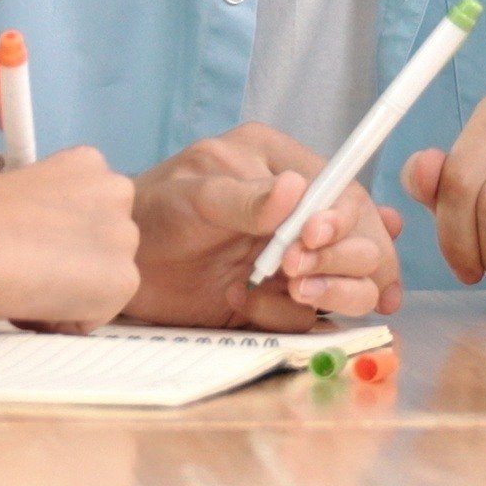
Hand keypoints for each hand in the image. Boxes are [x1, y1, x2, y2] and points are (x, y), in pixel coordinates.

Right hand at [0, 144, 139, 329]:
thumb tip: (45, 244)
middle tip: (29, 272)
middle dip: (73, 263)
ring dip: (72, 293)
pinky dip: (64, 320)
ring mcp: (125, 237)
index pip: (91, 212)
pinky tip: (34, 304)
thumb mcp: (26, 193)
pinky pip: (94, 315)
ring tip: (28, 288)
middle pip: (103, 244)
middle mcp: (119, 192)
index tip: (30, 245)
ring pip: (103, 280)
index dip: (58, 237)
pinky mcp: (123, 279)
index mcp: (90, 164)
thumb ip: (52, 212)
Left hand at [125, 125, 406, 329]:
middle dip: (343, 260)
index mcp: (285, 168)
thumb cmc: (153, 209)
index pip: (347, 193)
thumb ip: (245, 197)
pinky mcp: (279, 300)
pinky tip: (246, 302)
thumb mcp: (196, 192)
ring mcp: (294, 261)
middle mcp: (300, 214)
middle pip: (364, 242)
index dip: (347, 220)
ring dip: (332, 292)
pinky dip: (286, 315)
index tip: (313, 237)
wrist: (121, 263)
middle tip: (295, 271)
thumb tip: (295, 190)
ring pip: (354, 283)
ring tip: (290, 289)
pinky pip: (311, 317)